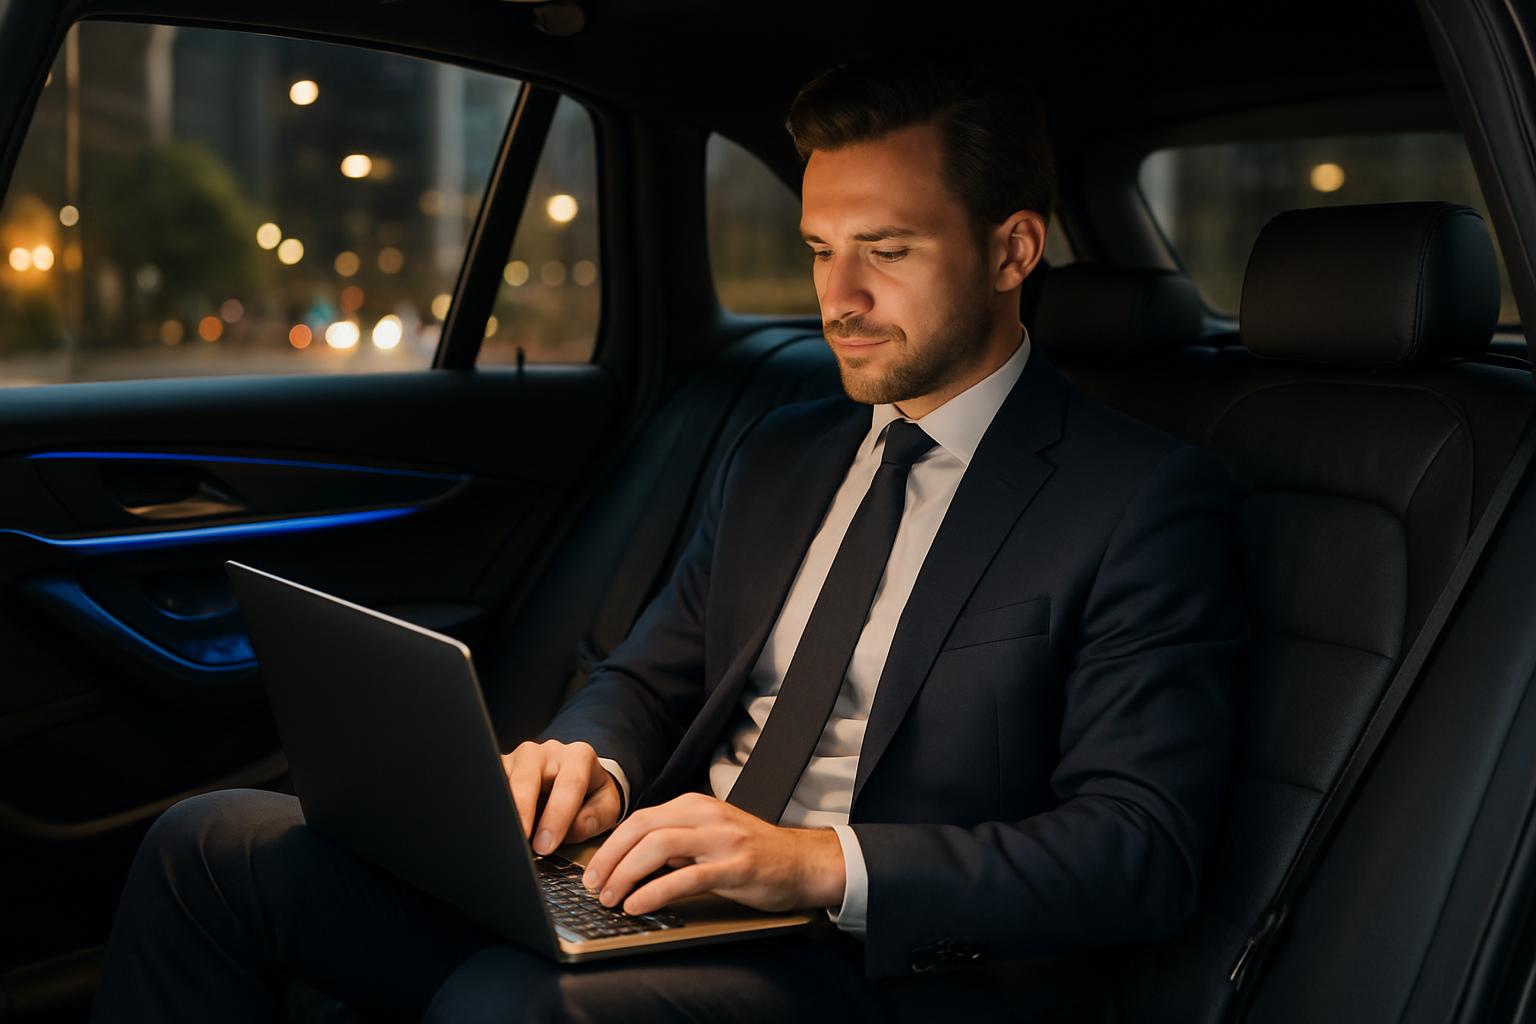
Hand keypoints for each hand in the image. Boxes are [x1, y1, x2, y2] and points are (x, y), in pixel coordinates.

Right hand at [501, 740, 622, 854]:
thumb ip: (595, 818)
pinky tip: (492, 825)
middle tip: (520, 841)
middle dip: (523, 811)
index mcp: (578, 757)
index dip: (557, 816)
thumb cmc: (590, 795)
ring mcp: (519, 757)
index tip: (546, 845)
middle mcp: (546, 752)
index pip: (569, 784)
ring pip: (502, 777)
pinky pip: (488, 782)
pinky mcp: (500, 767)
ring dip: (502, 808)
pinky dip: (490, 804)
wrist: (576, 780)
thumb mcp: (606, 807)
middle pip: (528, 777)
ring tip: (504, 834)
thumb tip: (572, 829)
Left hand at [578, 792, 845, 915]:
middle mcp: (706, 815)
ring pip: (658, 847)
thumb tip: (628, 860)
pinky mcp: (735, 867)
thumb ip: (674, 841)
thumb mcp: (708, 835)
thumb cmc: (752, 852)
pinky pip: (685, 877)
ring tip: (611, 898)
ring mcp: (722, 839)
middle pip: (642, 828)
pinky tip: (639, 905)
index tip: (592, 870)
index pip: (639, 819)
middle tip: (592, 886)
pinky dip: (654, 891)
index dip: (609, 845)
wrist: (802, 862)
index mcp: (695, 805)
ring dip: (626, 874)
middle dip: (609, 859)